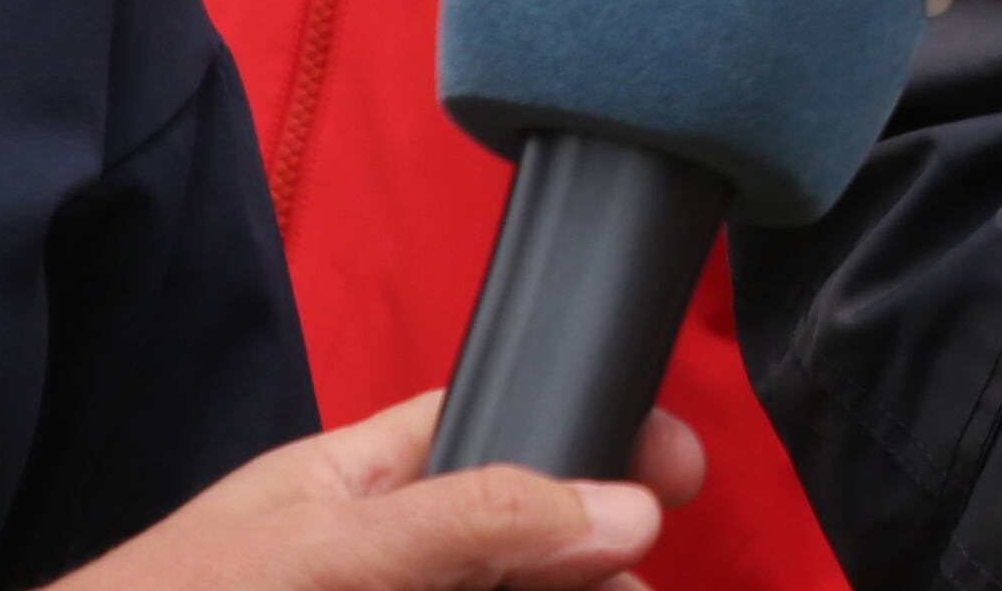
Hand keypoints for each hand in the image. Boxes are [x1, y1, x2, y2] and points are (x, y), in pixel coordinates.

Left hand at [49, 391, 704, 590]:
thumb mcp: (322, 554)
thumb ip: (469, 520)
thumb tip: (621, 504)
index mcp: (361, 483)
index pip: (505, 427)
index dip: (596, 440)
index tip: (679, 475)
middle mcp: (380, 557)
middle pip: (527, 538)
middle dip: (596, 560)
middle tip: (641, 587)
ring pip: (505, 590)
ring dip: (570, 590)